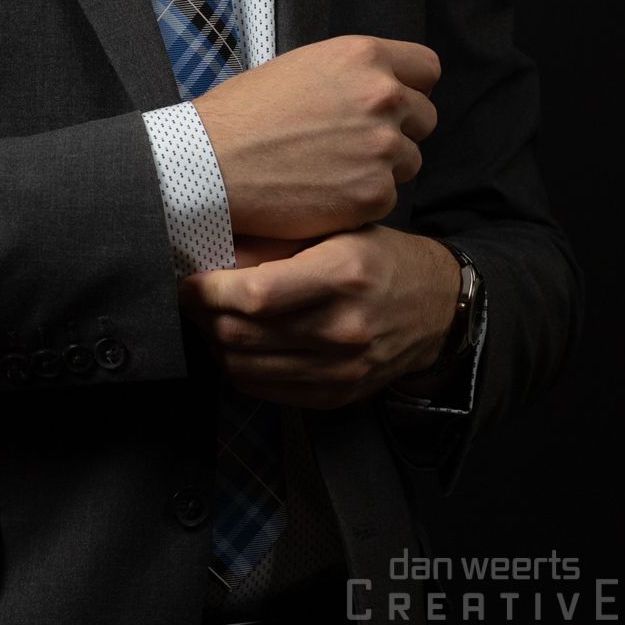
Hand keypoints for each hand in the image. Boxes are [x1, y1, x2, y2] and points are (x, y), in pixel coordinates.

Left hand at [177, 226, 459, 408]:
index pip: (255, 295)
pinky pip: (264, 389)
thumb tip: (212, 243)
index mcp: (342, 275)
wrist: (435, 309)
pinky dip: (238, 367)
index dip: (209, 290)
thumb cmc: (378, 257)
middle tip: (188, 296)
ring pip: (245, 367)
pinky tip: (234, 343)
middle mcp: (342, 328)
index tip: (188, 278)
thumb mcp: (337, 229)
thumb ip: (279, 240)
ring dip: (214, 342)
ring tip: (206, 317)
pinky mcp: (335, 395)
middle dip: (202, 315)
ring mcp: (340, 369)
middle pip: (243, 334)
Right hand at [193, 35, 438, 237]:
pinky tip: (323, 193)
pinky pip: (387, 197)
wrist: (212, 163)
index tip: (392, 103)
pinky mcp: (375, 193)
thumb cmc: (244, 115)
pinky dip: (362, 200)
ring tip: (331, 169)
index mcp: (363, 55)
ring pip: (409, 161)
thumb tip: (377, 85)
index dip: (410, 87)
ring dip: (381, 168)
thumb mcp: (300, 67)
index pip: (426, 68)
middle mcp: (382, 96)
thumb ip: (349, 75)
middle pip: (424, 117)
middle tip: (353, 143)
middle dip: (398, 130)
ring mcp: (383, 146)